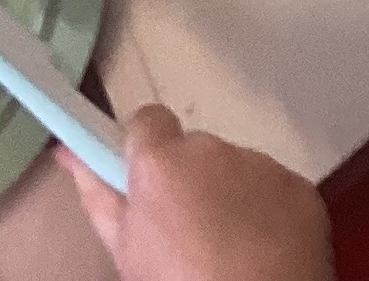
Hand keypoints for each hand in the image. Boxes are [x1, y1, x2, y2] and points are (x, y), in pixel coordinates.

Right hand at [60, 104, 332, 280]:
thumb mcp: (126, 250)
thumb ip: (96, 193)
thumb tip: (67, 150)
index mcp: (159, 162)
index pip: (147, 119)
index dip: (148, 149)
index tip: (151, 180)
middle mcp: (210, 150)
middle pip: (194, 149)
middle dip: (191, 177)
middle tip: (190, 228)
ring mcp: (261, 166)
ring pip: (235, 168)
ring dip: (230, 193)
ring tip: (231, 244)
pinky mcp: (300, 188)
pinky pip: (273, 187)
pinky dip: (268, 210)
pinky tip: (264, 247)